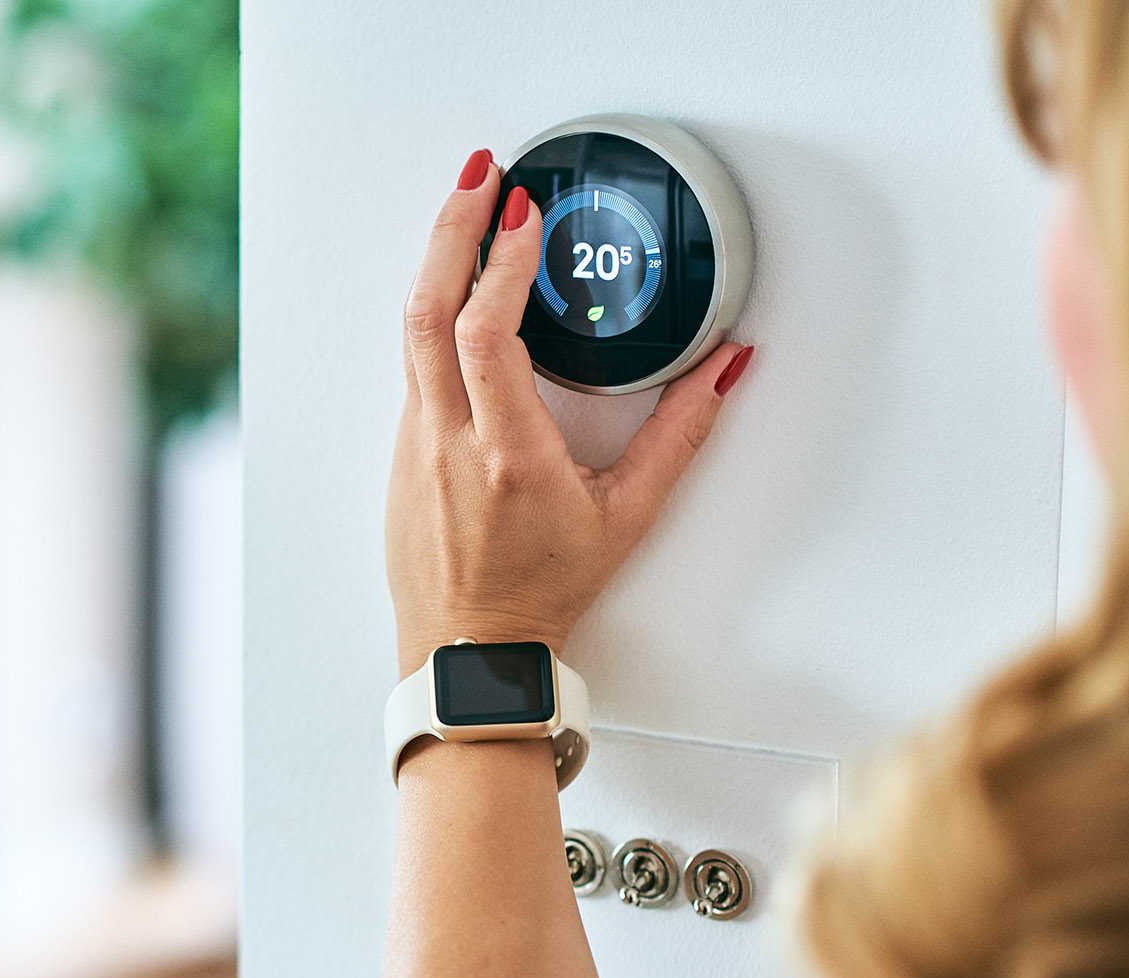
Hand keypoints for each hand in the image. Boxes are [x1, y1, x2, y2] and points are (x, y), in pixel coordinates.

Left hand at [387, 150, 754, 676]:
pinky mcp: (402, 450)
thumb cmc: (543, 591)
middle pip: (427, 312)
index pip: (483, 336)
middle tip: (482, 177)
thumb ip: (680, 435)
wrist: (471, 650)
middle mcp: (448, 443)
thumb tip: (726, 367)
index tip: (523, 216)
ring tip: (470, 209)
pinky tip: (459, 284)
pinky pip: (413, 363)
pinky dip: (434, 309)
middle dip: (452, 231)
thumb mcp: (629, 516)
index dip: (498, 265)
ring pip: (410, 332)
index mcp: (507, 456)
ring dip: (438, 261)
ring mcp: (414, 445)